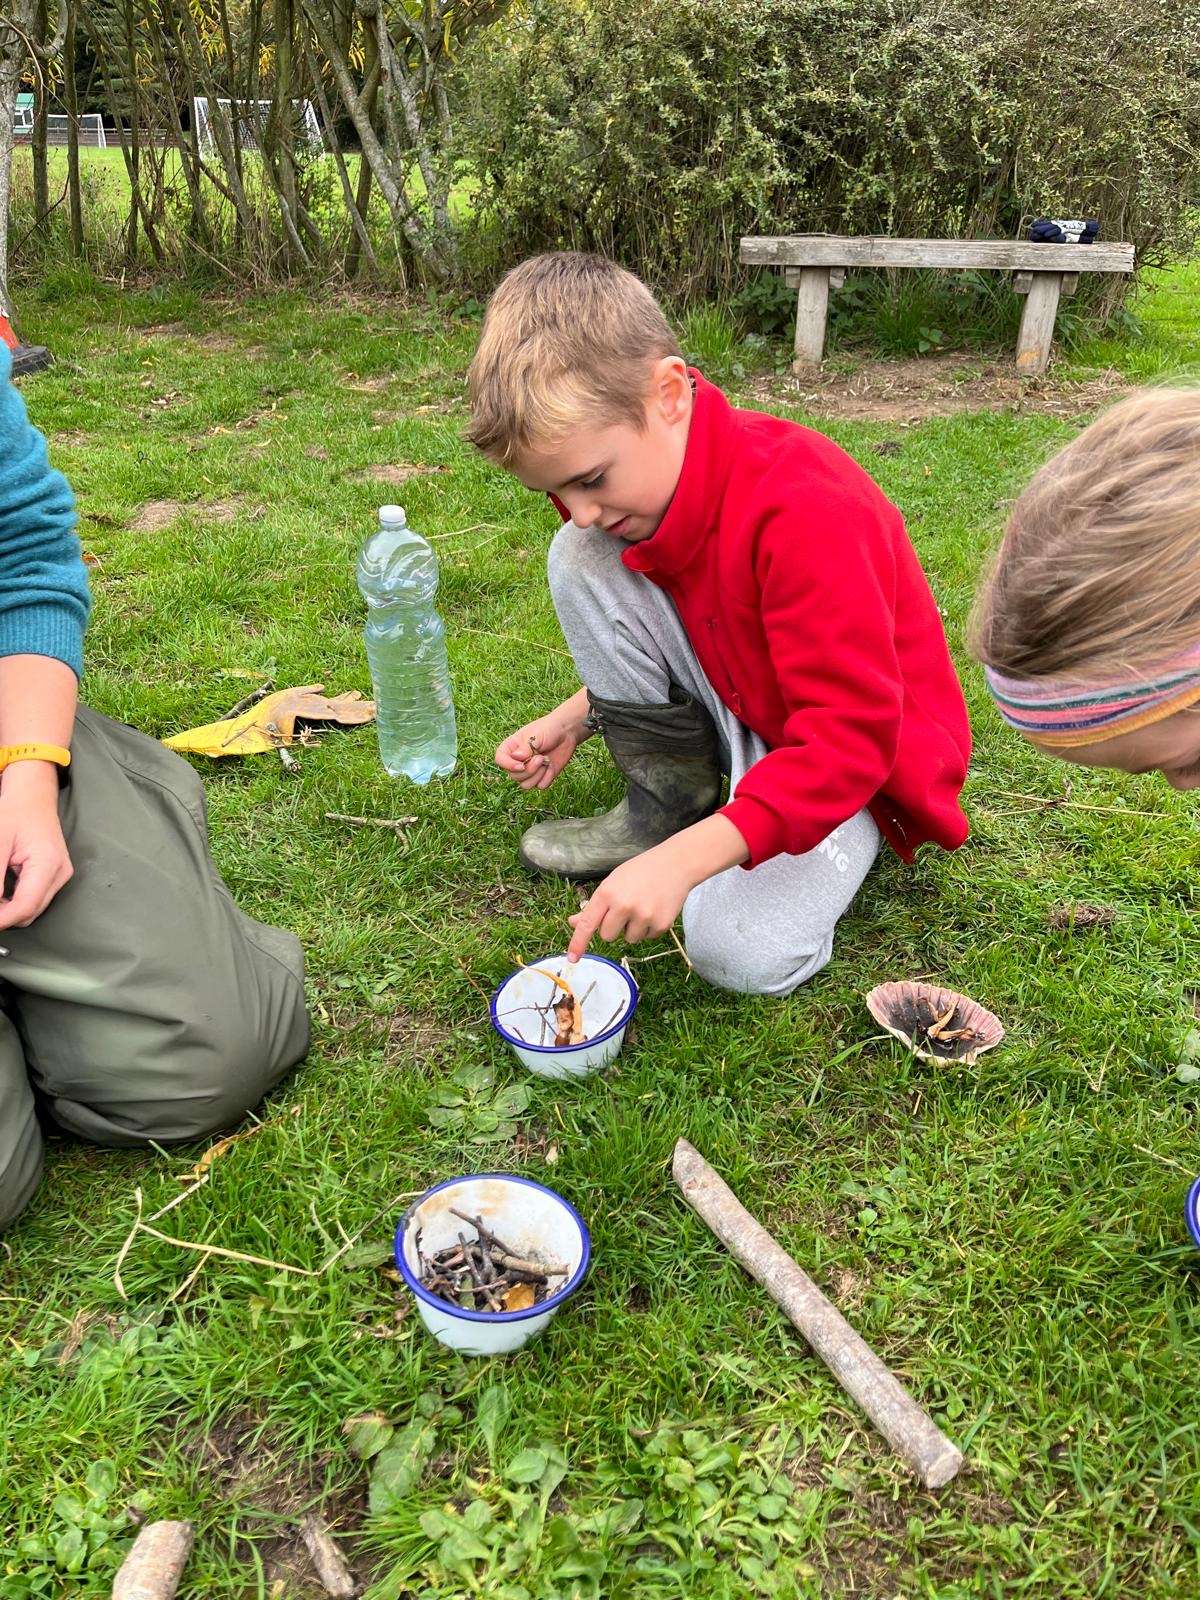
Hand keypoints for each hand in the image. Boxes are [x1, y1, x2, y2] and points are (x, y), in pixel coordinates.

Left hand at [0, 763, 72, 929]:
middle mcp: (60, 873)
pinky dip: (15, 901)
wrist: (32, 797)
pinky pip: (35, 898)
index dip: (3, 919)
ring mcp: (60, 875)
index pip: (26, 906)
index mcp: (48, 863)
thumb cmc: (16, 811)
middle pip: (30, 912)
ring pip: (33, 909)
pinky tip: (1, 893)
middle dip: (4, 915)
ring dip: (9, 909)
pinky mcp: (55, 875)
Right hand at [495, 700, 589, 791]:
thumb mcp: (536, 735)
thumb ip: (525, 748)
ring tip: (546, 761)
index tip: (521, 765)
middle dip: (529, 770)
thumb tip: (516, 757)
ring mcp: (529, 770)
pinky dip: (547, 778)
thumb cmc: (549, 729)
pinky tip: (552, 766)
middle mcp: (518, 761)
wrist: (567, 732)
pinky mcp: (542, 776)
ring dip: (537, 775)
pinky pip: (540, 786)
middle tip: (540, 757)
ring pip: (526, 785)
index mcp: (511, 748)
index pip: (500, 760)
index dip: (508, 765)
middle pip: (514, 776)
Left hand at [566, 848, 694, 961]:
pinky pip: (647, 938)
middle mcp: (624, 906)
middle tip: (625, 909)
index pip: (588, 923)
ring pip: (628, 939)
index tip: (572, 958)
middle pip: (607, 936)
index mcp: (607, 893)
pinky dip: (649, 928)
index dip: (578, 943)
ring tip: (644, 906)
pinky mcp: (661, 925)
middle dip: (613, 928)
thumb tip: (574, 923)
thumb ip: (594, 906)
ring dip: (633, 928)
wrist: (676, 865)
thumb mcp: (613, 883)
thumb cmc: (640, 872)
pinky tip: (655, 909)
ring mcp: (644, 916)